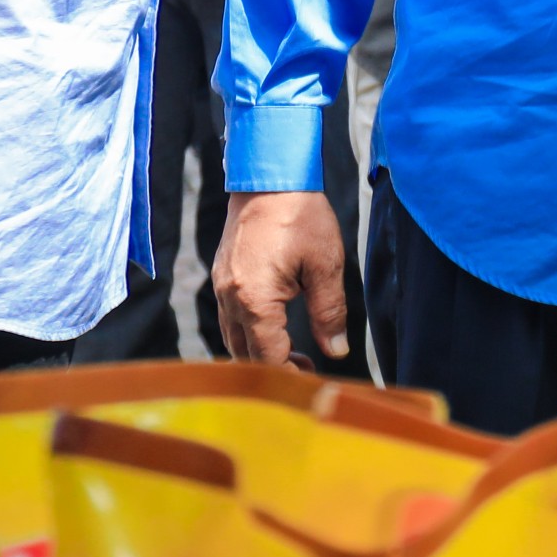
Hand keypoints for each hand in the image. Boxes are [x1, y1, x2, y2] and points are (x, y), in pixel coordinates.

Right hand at [211, 190, 349, 368]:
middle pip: (244, 354)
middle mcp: (229, 298)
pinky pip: (229, 316)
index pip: (267, 358)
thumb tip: (336, 350)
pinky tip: (275, 325)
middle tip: (307, 369)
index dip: (289, 376)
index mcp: (254, 300)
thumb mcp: (326, 264)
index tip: (312, 381)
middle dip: (274, 368)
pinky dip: (249, 331)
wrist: (270, 176)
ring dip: (259, 351)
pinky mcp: (221, 276)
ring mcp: (220, 287)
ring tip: (294, 352)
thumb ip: (330, 312)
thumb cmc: (300, 214)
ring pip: (233, 337)